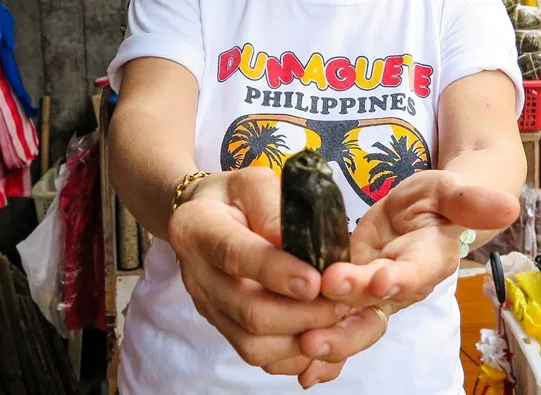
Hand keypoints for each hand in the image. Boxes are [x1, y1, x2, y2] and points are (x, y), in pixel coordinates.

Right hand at [168, 167, 349, 379]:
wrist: (204, 215)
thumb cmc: (238, 197)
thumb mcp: (256, 184)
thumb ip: (277, 211)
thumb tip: (308, 248)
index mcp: (199, 228)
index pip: (236, 255)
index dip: (277, 272)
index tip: (316, 281)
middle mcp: (197, 275)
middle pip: (249, 311)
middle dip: (303, 313)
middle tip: (342, 302)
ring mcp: (208, 308)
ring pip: (253, 345)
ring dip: (301, 337)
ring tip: (336, 318)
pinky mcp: (223, 328)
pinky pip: (257, 356)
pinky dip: (294, 355)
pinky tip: (321, 335)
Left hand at [294, 171, 519, 372]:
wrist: (423, 216)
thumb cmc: (436, 201)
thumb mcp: (449, 189)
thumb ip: (470, 198)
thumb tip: (509, 205)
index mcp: (429, 258)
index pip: (416, 271)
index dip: (400, 278)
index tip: (381, 280)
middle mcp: (403, 285)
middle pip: (379, 308)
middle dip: (351, 321)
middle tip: (321, 321)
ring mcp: (377, 296)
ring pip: (357, 324)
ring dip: (332, 339)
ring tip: (305, 347)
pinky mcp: (353, 298)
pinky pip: (341, 328)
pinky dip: (326, 354)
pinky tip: (304, 373)